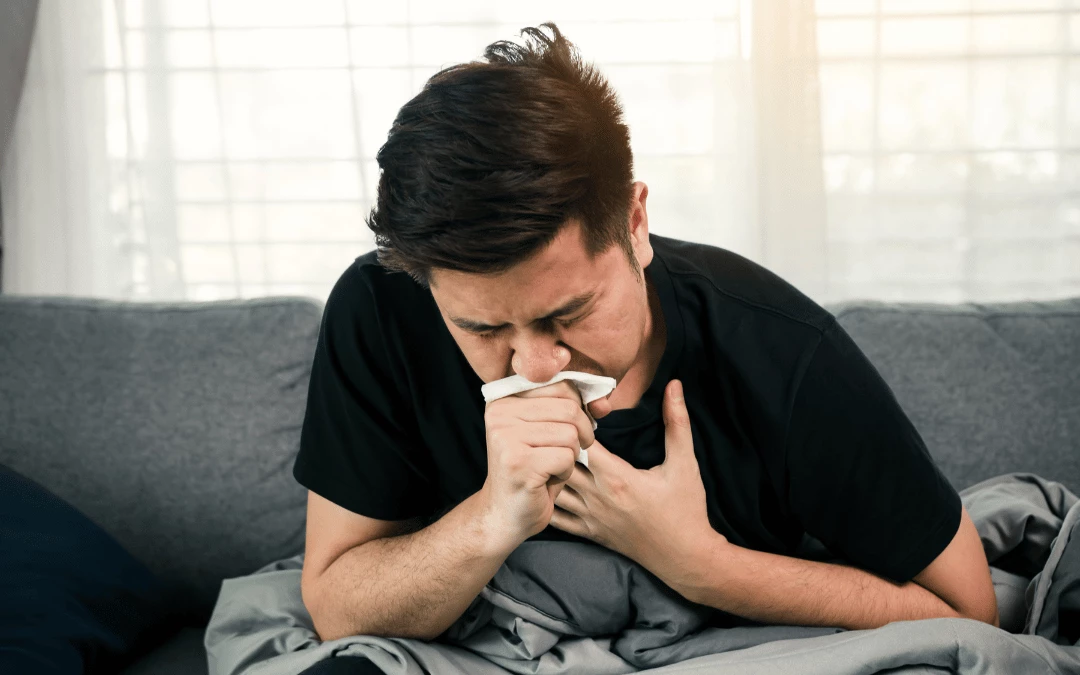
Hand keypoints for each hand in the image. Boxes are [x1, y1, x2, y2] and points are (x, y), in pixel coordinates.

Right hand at [479, 380, 596, 549]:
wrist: (505, 514)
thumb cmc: (533, 470)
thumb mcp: (549, 431)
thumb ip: (572, 409)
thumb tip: (604, 402)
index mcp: (505, 397)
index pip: (561, 386)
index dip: (579, 409)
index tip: (569, 430)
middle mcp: (500, 412)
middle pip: (570, 408)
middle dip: (579, 435)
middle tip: (562, 453)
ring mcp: (505, 436)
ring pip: (570, 434)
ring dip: (569, 457)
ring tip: (548, 467)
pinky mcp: (517, 462)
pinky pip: (566, 458)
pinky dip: (565, 473)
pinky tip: (545, 480)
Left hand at [548, 380, 722, 587]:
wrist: (686, 558)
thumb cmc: (687, 510)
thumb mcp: (685, 463)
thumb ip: (677, 422)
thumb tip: (675, 385)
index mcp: (618, 478)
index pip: (581, 444)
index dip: (575, 424)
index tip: (576, 410)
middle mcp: (598, 498)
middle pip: (560, 464)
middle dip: (556, 443)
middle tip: (552, 425)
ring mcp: (591, 518)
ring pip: (553, 490)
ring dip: (548, 469)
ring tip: (545, 450)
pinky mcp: (590, 534)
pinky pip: (556, 518)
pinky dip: (546, 500)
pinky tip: (542, 485)